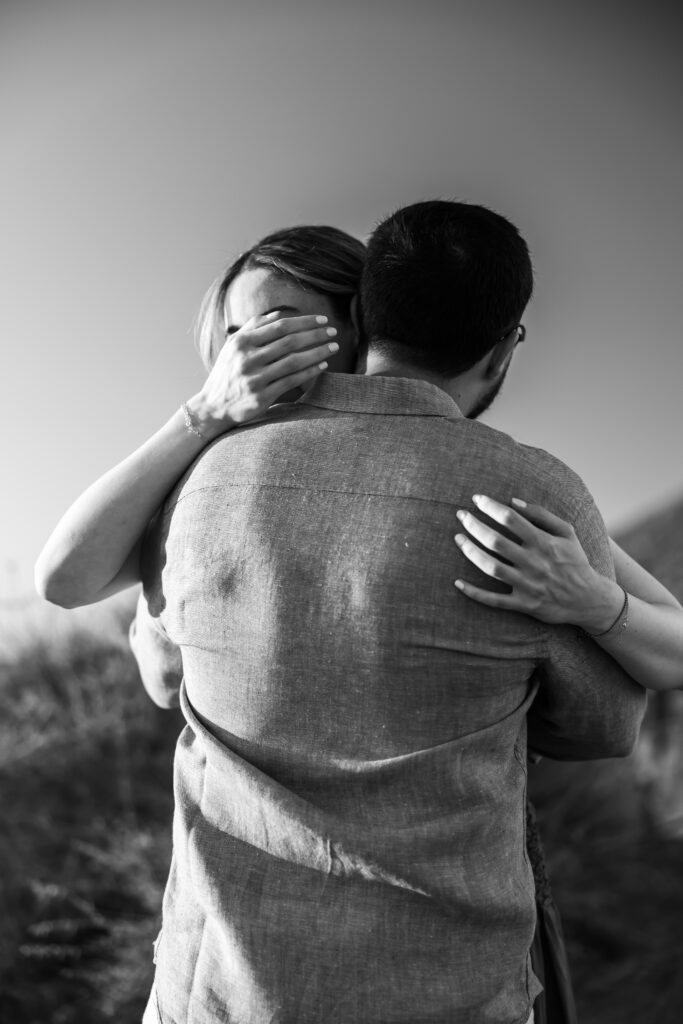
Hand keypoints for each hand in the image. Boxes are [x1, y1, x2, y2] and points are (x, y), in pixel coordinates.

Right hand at [185, 311, 338, 437]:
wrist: (212, 406)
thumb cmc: (228, 372)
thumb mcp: (234, 346)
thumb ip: (254, 328)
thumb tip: (281, 314)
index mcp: (241, 342)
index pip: (280, 326)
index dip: (304, 321)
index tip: (323, 320)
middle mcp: (247, 359)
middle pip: (289, 342)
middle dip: (315, 335)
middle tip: (333, 332)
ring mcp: (255, 378)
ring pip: (293, 361)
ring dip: (317, 352)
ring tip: (333, 347)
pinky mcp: (261, 397)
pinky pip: (291, 381)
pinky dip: (309, 372)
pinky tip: (322, 365)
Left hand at [453, 494, 621, 628]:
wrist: (589, 599)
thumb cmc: (575, 561)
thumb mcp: (567, 532)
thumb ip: (542, 515)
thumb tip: (513, 501)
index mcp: (545, 543)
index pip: (511, 519)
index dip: (490, 507)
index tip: (476, 499)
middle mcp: (534, 563)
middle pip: (495, 541)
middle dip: (474, 525)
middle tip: (461, 515)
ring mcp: (528, 585)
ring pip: (491, 568)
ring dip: (470, 552)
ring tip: (458, 538)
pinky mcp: (524, 604)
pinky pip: (494, 600)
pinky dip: (474, 593)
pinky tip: (457, 583)